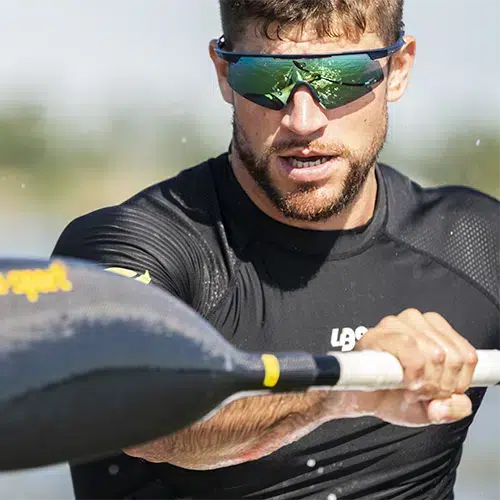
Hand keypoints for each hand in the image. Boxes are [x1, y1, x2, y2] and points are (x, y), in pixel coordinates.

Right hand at [352, 309, 477, 425]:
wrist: (358, 399)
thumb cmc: (391, 396)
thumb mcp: (433, 408)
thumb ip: (454, 408)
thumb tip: (453, 402)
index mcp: (434, 330)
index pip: (467, 355)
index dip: (457, 383)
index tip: (440, 393)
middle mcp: (416, 321)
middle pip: (452, 357)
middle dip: (439, 385)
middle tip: (420, 393)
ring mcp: (394, 324)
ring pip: (434, 353)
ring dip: (425, 382)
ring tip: (410, 389)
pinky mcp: (376, 334)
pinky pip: (410, 348)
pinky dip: (412, 373)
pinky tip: (402, 382)